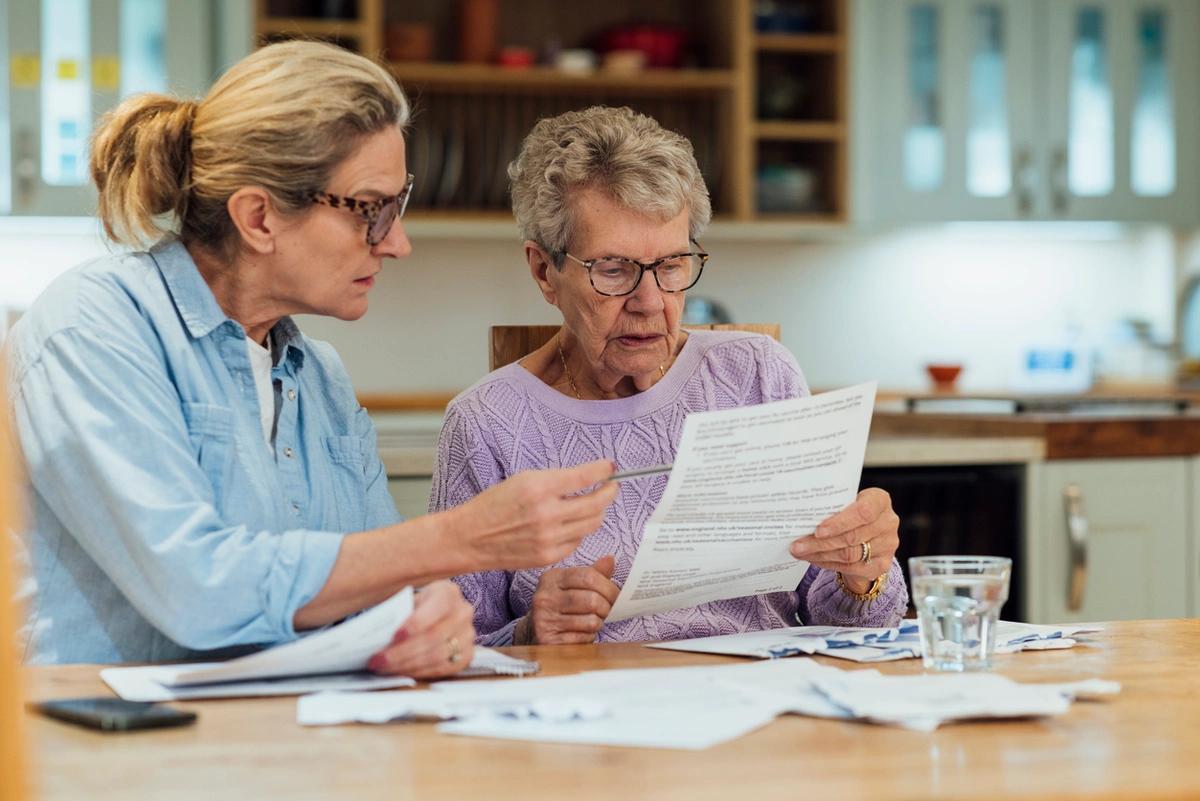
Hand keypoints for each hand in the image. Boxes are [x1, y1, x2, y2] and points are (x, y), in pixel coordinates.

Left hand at [366, 580, 475, 678]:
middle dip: (403, 651)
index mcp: (448, 592)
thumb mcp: (407, 601)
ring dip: (407, 665)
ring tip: (384, 667)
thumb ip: (398, 614)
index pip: (437, 606)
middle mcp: (463, 613)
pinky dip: (418, 672)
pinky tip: (401, 672)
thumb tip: (378, 632)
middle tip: (379, 659)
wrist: (432, 616)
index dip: (417, 622)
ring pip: (436, 656)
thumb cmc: (414, 608)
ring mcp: (468, 636)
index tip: (395, 635)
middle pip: (434, 636)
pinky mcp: (466, 655)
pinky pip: (442, 669)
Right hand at [451, 460, 616, 571]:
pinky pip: (577, 541)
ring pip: (592, 524)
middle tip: (612, 486)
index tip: (610, 467)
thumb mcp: (523, 480)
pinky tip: (570, 523)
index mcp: (538, 488)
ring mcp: (549, 538)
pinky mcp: (548, 557)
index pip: (584, 476)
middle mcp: (547, 514)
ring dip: (597, 512)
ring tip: (594, 504)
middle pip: (596, 503)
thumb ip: (555, 480)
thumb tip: (587, 478)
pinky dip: (578, 530)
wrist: (470, 538)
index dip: (603, 470)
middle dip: (609, 492)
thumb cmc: (494, 505)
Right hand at [516, 555, 618, 644]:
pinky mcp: (548, 639)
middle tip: (607, 611)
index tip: (617, 596)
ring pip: (590, 621)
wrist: (535, 630)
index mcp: (552, 578)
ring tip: (593, 621)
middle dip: (607, 607)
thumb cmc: (561, 605)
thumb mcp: (573, 585)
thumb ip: (592, 573)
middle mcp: (544, 597)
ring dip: (598, 623)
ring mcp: (544, 619)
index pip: (588, 576)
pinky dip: (589, 637)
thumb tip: (610, 560)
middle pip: (592, 600)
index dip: (609, 587)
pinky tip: (582, 633)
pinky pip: (583, 638)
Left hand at [789, 488, 899, 593]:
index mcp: (879, 500)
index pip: (863, 512)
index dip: (839, 522)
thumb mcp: (845, 504)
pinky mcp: (883, 564)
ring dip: (821, 555)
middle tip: (798, 545)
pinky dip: (829, 564)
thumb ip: (832, 509)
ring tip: (801, 552)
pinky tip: (814, 559)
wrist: (868, 536)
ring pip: (850, 554)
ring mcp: (888, 545)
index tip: (818, 530)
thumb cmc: (851, 514)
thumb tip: (800, 518)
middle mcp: (888, 522)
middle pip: (852, 536)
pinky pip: (852, 568)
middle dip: (821, 542)